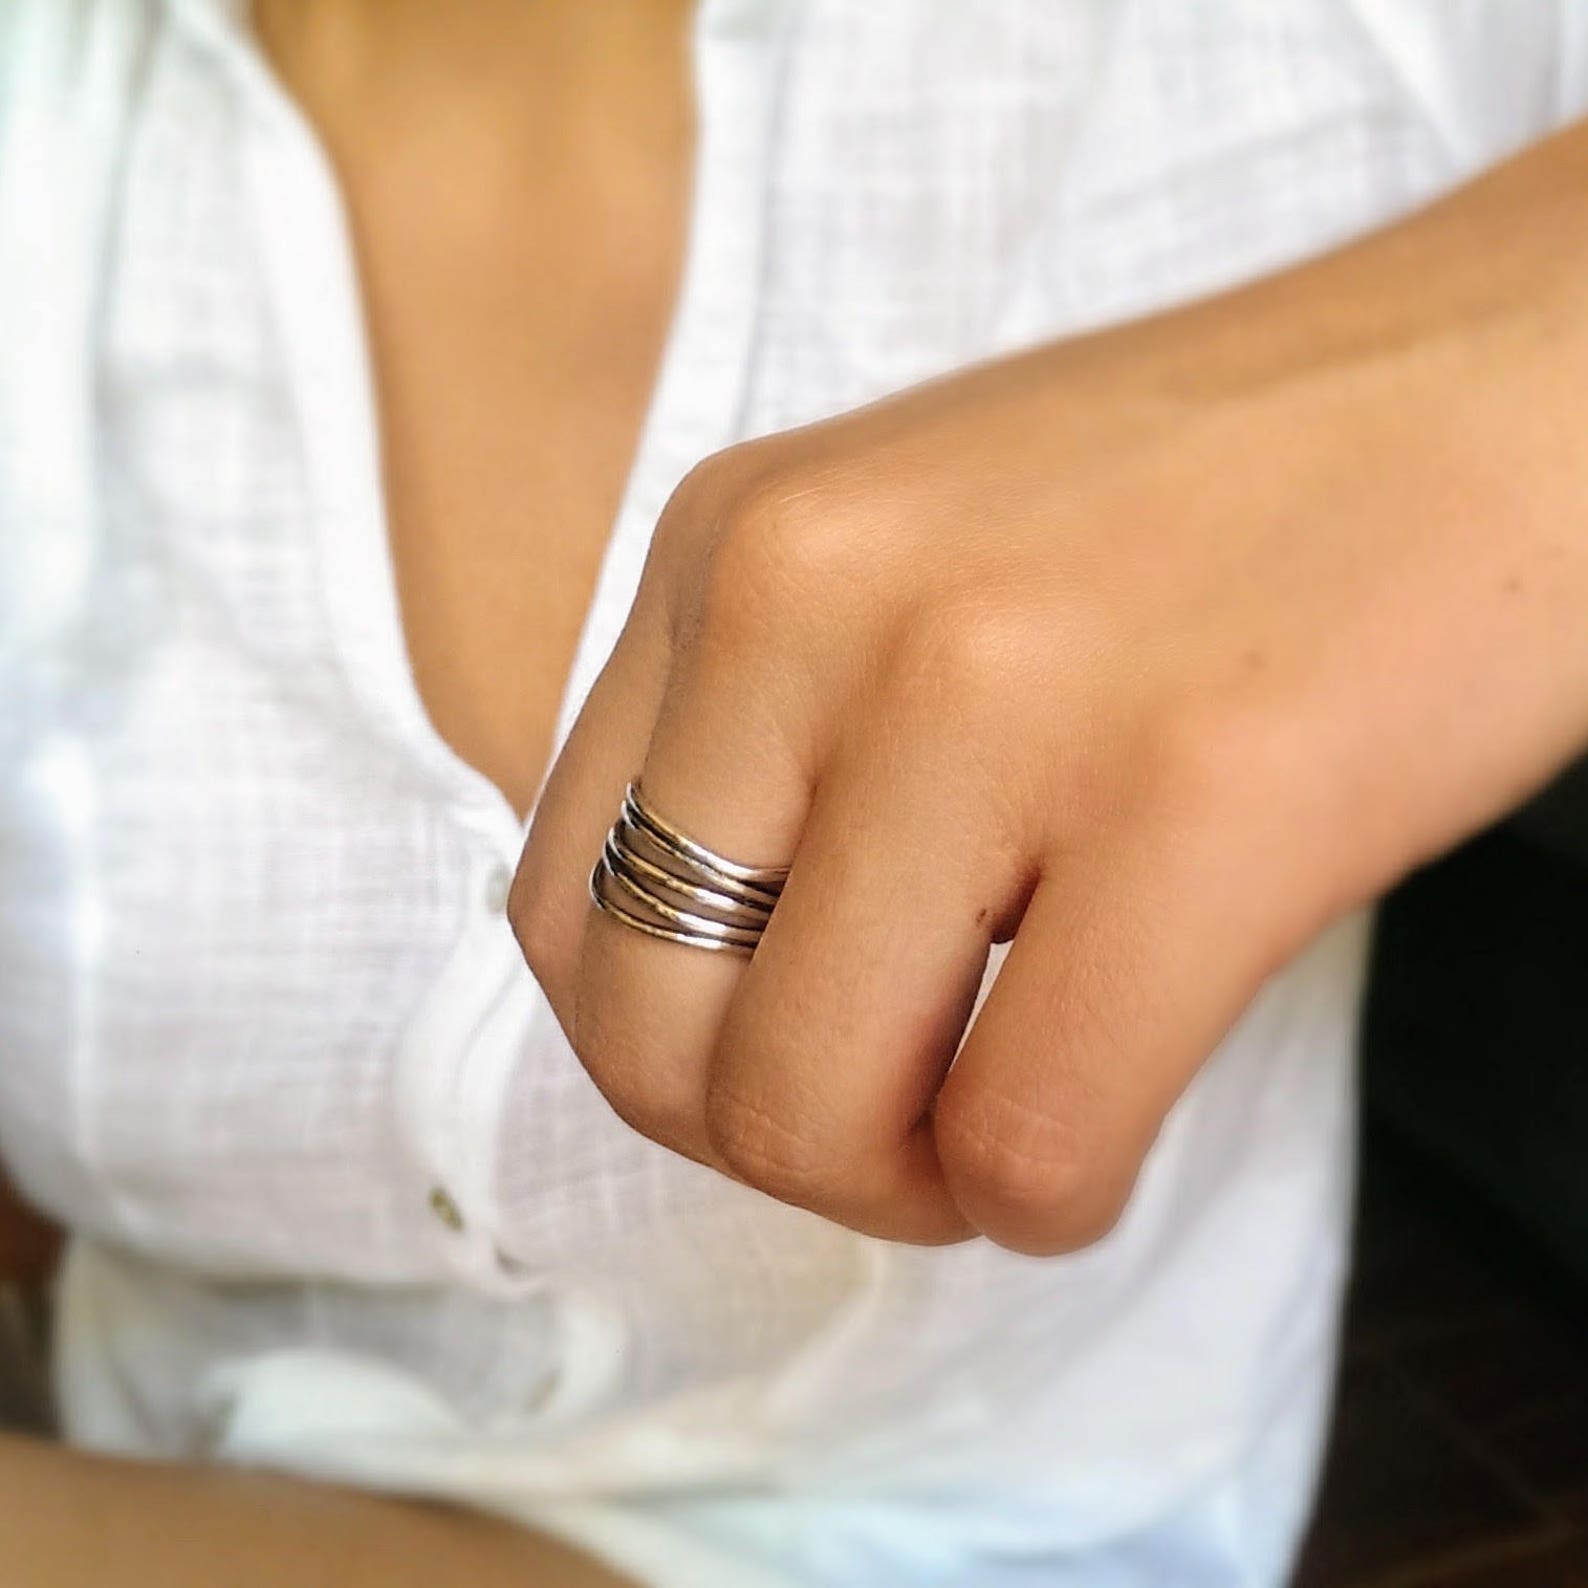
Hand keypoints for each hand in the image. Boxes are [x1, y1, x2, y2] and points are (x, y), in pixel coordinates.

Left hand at [511, 126, 1587, 1253]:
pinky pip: (1028, 1142)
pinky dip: (1055, 1195)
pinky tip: (1120, 1114)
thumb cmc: (1216, 507)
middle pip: (650, 1042)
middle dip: (782, 1147)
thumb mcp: (908, 563)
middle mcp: (810, 596)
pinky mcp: (1197, 794)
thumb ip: (774, 746)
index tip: (811, 1054)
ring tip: (1020, 1116)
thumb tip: (701, 1004)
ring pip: (807, 1118)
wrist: (1507, 379)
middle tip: (920, 1118)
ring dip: (915, 1186)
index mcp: (728, 548)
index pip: (557, 914)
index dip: (674, 1054)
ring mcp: (993, 687)